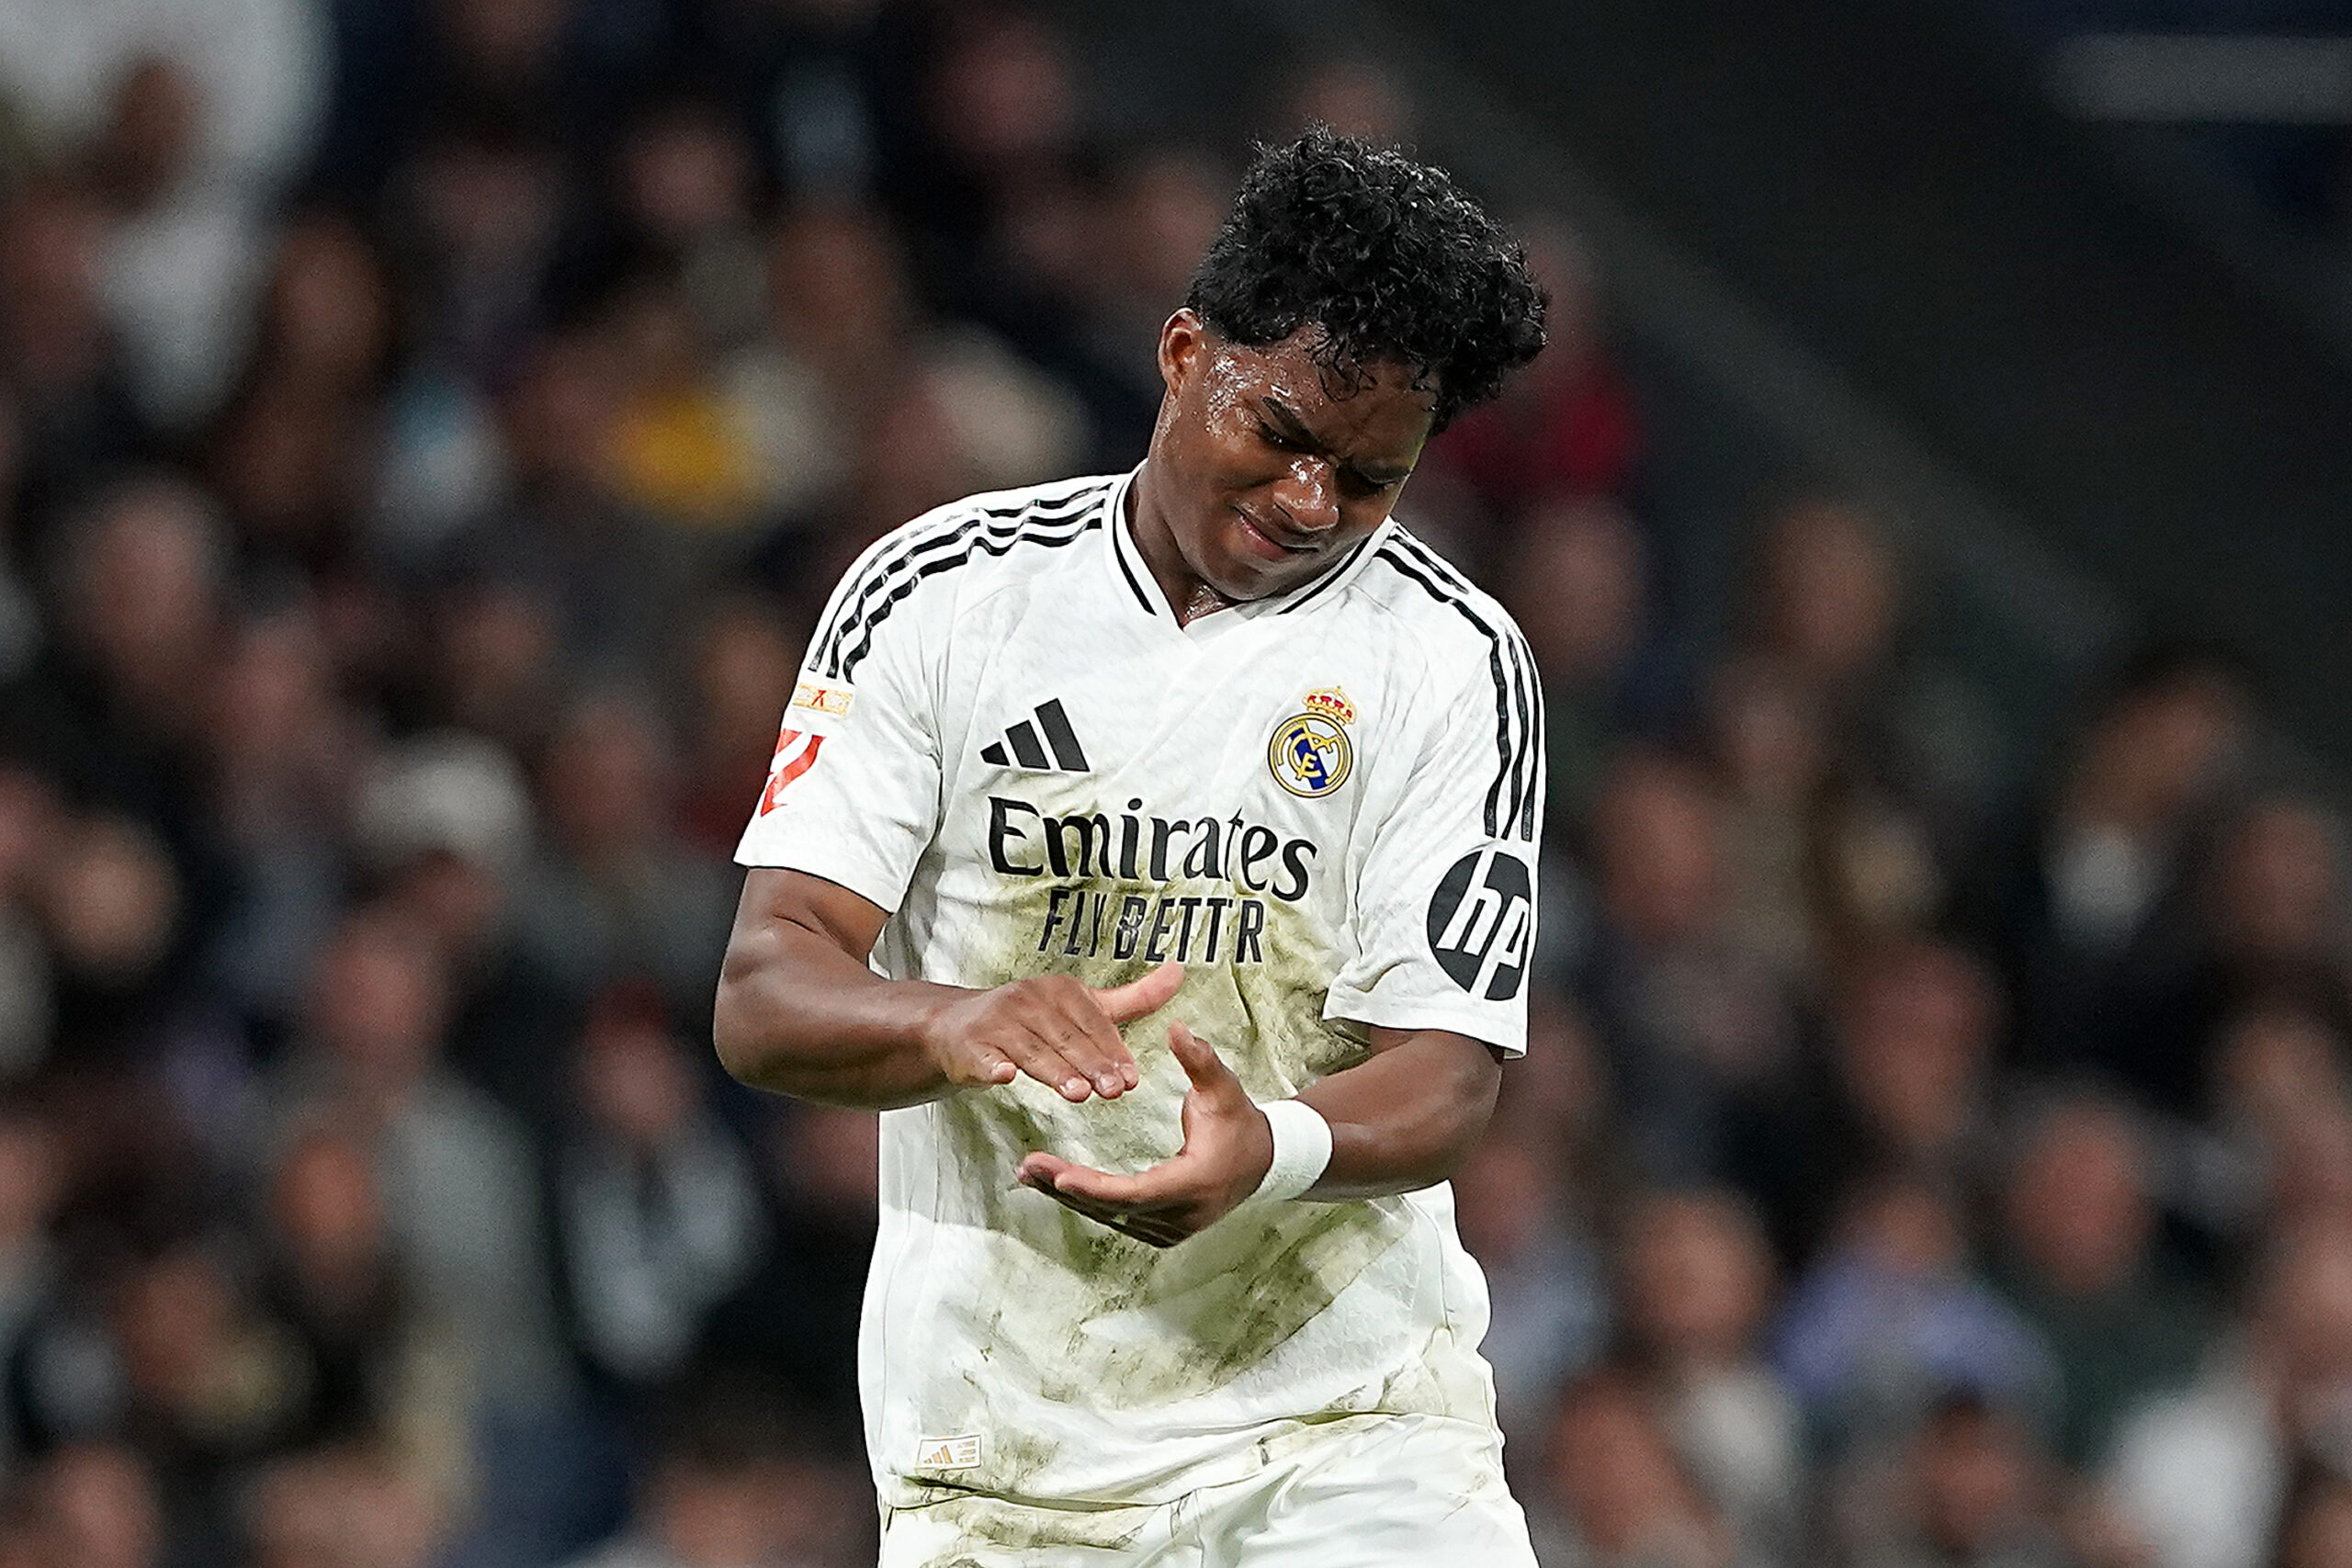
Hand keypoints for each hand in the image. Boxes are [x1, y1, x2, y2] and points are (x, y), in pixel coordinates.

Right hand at [917, 962, 1182, 1101]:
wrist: (958, 1027)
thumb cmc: (1031, 1020)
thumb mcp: (1083, 1006)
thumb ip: (1133, 999)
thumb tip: (1180, 971)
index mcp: (1061, 991)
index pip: (1092, 1024)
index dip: (1112, 1051)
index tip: (1132, 1079)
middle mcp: (1029, 1000)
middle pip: (1066, 1039)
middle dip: (1091, 1065)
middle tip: (1114, 1092)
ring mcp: (997, 1022)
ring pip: (1031, 1050)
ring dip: (1054, 1070)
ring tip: (1078, 1093)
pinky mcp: (970, 1044)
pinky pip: (984, 1056)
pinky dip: (992, 1066)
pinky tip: (1003, 1076)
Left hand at [1016, 1022, 1276, 1245]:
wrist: (1264, 1161)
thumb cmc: (1240, 1122)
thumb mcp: (1224, 1088)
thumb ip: (1200, 1059)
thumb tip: (1177, 1030)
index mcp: (1194, 1184)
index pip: (1136, 1193)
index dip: (1094, 1188)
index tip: (1057, 1176)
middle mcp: (1181, 1216)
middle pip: (1113, 1210)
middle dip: (1066, 1188)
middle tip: (1027, 1167)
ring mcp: (1171, 1229)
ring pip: (1110, 1218)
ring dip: (1068, 1196)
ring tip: (1028, 1173)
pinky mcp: (1161, 1229)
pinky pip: (1116, 1218)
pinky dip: (1085, 1201)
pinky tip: (1055, 1184)